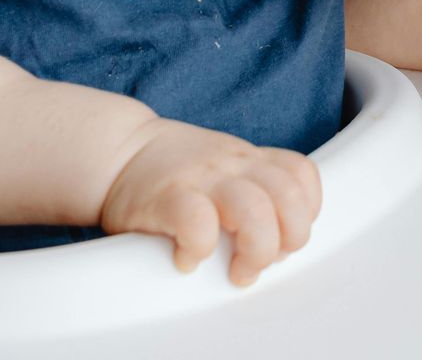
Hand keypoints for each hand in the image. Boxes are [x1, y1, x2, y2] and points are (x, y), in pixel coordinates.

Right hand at [98, 119, 321, 285]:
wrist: (117, 151)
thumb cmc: (172, 172)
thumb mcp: (224, 168)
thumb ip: (254, 194)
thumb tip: (279, 247)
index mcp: (249, 160)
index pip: (301, 175)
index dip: (305, 211)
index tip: (285, 236)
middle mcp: (233, 165)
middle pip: (289, 197)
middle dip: (288, 239)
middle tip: (261, 262)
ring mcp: (202, 178)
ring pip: (255, 210)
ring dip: (255, 250)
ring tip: (236, 270)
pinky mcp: (167, 196)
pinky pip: (199, 223)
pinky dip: (200, 249)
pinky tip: (188, 258)